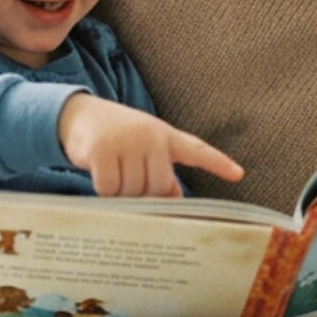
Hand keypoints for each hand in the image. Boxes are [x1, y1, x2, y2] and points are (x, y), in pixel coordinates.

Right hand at [57, 94, 244, 196]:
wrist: (78, 115)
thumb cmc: (117, 138)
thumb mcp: (143, 148)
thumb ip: (161, 172)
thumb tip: (174, 201)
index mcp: (165, 136)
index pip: (196, 150)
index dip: (218, 163)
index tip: (238, 174)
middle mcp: (149, 136)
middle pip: (158, 187)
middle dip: (144, 194)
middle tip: (129, 183)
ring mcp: (126, 141)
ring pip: (133, 191)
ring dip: (121, 194)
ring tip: (113, 174)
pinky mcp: (101, 150)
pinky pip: (109, 189)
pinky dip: (104, 192)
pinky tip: (99, 175)